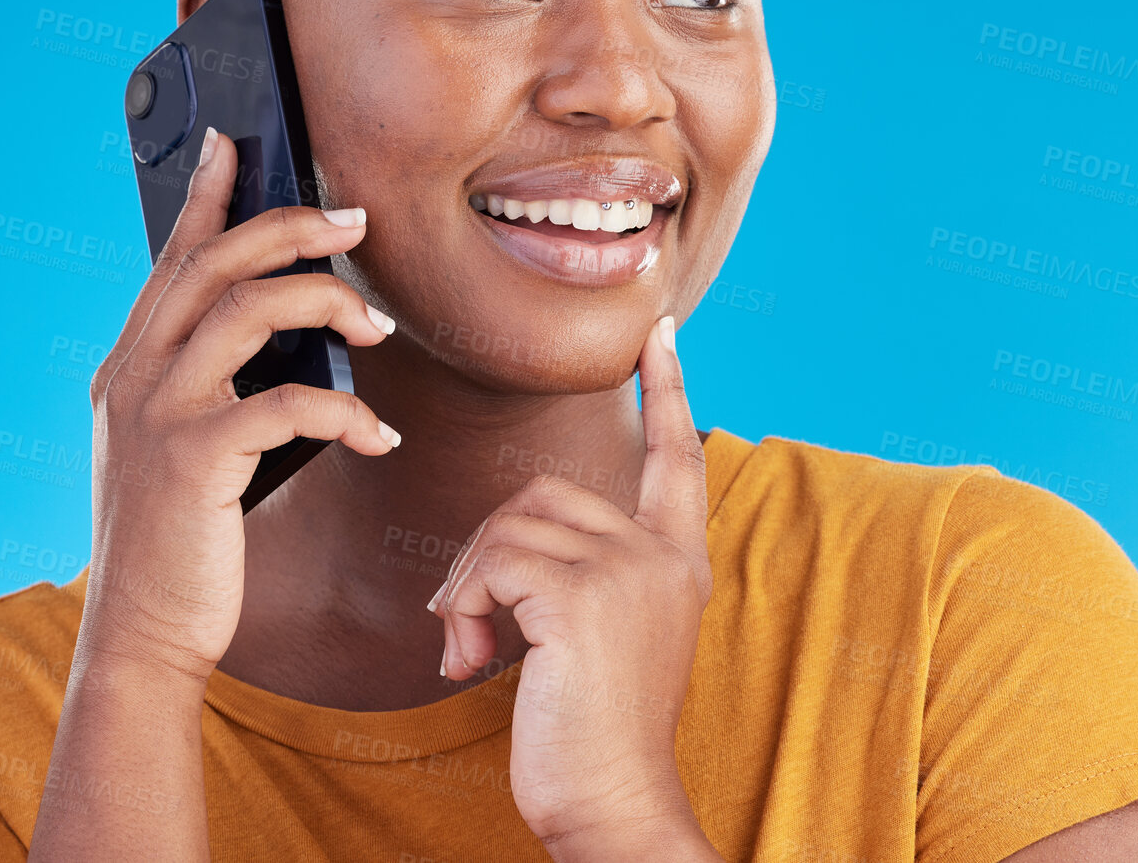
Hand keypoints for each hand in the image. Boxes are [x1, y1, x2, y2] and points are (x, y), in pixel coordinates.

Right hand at [80, 127, 399, 681]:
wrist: (143, 634)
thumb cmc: (177, 540)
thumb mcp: (175, 448)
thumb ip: (205, 388)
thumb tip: (277, 337)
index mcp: (127, 368)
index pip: (170, 261)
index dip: (203, 196)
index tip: (231, 142)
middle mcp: (132, 377)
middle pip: (213, 265)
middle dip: (289, 227)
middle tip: (353, 220)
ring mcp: (157, 414)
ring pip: (247, 311)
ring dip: (325, 302)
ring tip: (377, 327)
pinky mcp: (193, 459)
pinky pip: (285, 403)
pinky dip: (344, 410)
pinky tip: (377, 434)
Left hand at [426, 316, 715, 855]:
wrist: (611, 804)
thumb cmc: (593, 728)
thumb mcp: (606, 631)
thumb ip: (585, 568)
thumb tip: (507, 543)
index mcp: (676, 560)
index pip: (676, 456)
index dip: (668, 391)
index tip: (660, 333)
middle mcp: (661, 555)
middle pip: (543, 493)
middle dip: (487, 552)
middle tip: (465, 623)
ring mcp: (626, 571)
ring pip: (508, 525)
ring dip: (467, 587)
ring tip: (467, 649)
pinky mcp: (582, 596)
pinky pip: (491, 563)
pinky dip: (460, 607)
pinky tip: (467, 662)